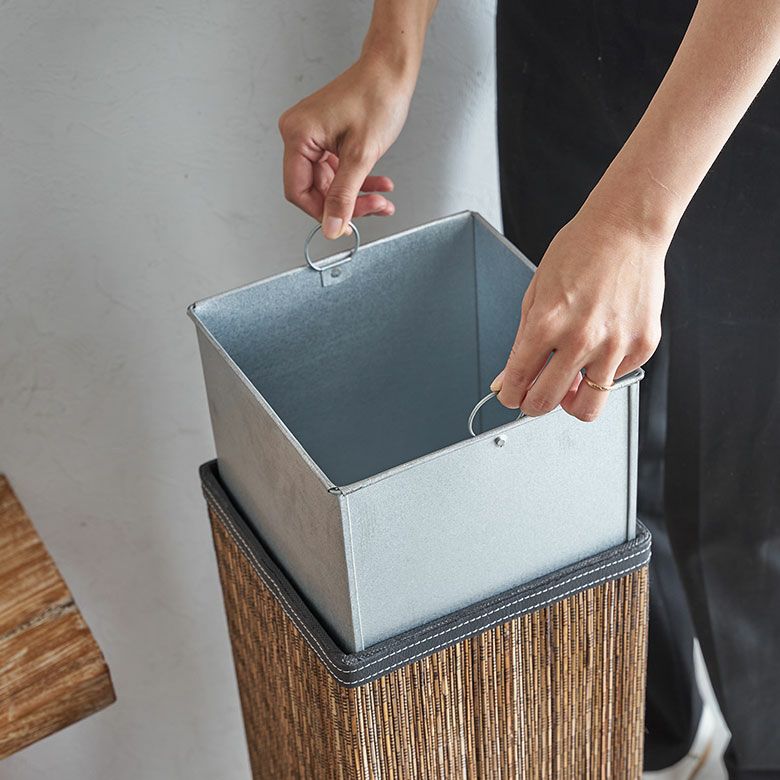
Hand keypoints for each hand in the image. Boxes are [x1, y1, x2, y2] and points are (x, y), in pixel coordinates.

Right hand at [278, 56, 413, 238]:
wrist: (391, 69)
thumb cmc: (377, 96)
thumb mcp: (361, 155)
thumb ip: (344, 196)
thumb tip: (331, 227)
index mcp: (298, 135)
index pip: (298, 191)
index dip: (322, 212)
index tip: (344, 224)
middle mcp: (298, 134)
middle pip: (315, 189)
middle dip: (346, 203)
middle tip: (374, 207)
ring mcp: (312, 135)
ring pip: (329, 182)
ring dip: (356, 195)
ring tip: (381, 198)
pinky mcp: (326, 136)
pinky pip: (336, 169)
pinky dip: (357, 180)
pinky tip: (378, 185)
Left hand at [490, 202, 667, 421]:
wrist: (626, 228)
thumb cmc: (579, 251)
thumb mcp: (536, 294)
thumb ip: (521, 343)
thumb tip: (506, 380)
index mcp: (547, 323)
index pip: (518, 381)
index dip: (510, 396)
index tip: (512, 397)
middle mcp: (581, 339)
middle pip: (547, 403)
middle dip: (534, 405)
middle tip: (535, 396)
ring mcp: (615, 345)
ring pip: (588, 408)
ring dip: (573, 401)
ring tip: (570, 381)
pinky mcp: (643, 345)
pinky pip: (617, 379)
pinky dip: (605, 371)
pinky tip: (601, 346)